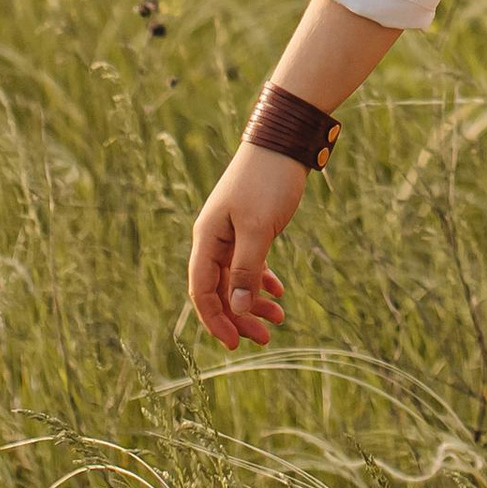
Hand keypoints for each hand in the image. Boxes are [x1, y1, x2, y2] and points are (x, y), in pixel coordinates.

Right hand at [185, 143, 306, 348]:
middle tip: (265, 338)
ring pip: (237, 278)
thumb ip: (246, 269)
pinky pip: (250, 262)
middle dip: (239, 317)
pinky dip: (262, 279)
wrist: (284, 142)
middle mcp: (214, 238)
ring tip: (279, 319)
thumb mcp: (257, 228)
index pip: (202, 291)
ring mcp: (231, 232)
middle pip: (220, 290)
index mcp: (207, 239)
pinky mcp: (250, 226)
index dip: (215, 320)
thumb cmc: (267, 182)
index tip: (234, 344)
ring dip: (254, 301)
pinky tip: (278, 292)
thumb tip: (238, 308)